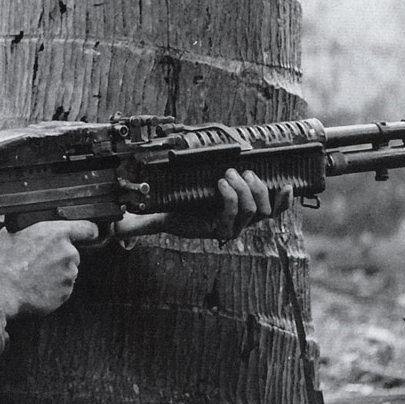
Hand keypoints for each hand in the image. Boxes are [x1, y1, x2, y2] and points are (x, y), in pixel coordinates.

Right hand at [0, 220, 99, 316]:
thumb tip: (32, 228)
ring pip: (67, 272)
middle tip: (39, 263)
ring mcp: (69, 274)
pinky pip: (63, 288)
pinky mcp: (66, 292)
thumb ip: (32, 229)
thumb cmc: (4, 264)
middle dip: (59, 258)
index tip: (89, 234)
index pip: (87, 228)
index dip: (88, 231)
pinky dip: (53, 288)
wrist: (1, 292)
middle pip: (72, 253)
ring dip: (56, 274)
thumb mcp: (12, 233)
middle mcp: (67, 252)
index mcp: (57, 234)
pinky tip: (37, 287)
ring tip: (35, 276)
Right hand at [114, 169, 293, 241]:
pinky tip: (286, 185)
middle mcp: (235, 226)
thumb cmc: (179, 213)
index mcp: (215, 228)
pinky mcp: (258, 210)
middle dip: (242, 189)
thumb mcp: (162, 218)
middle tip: (229, 171)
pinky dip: (283, 199)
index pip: (230, 219)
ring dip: (257, 187)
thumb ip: (143, 226)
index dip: (230, 201)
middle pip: (250, 212)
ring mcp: (249, 219)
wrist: (194, 212)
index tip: (219, 181)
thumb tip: (118, 232)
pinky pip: (276, 209)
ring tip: (245, 172)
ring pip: (263, 208)